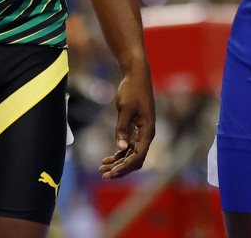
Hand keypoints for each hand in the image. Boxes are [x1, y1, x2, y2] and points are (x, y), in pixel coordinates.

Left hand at [98, 64, 155, 179]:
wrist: (136, 75)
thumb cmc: (132, 90)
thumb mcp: (125, 108)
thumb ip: (123, 128)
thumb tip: (121, 148)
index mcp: (148, 130)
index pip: (138, 156)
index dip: (125, 166)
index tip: (111, 172)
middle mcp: (147, 134)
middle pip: (136, 159)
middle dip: (121, 169)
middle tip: (104, 174)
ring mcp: (142, 132)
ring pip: (131, 155)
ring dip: (118, 163)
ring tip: (102, 168)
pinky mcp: (136, 129)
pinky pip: (129, 147)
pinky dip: (119, 154)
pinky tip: (107, 159)